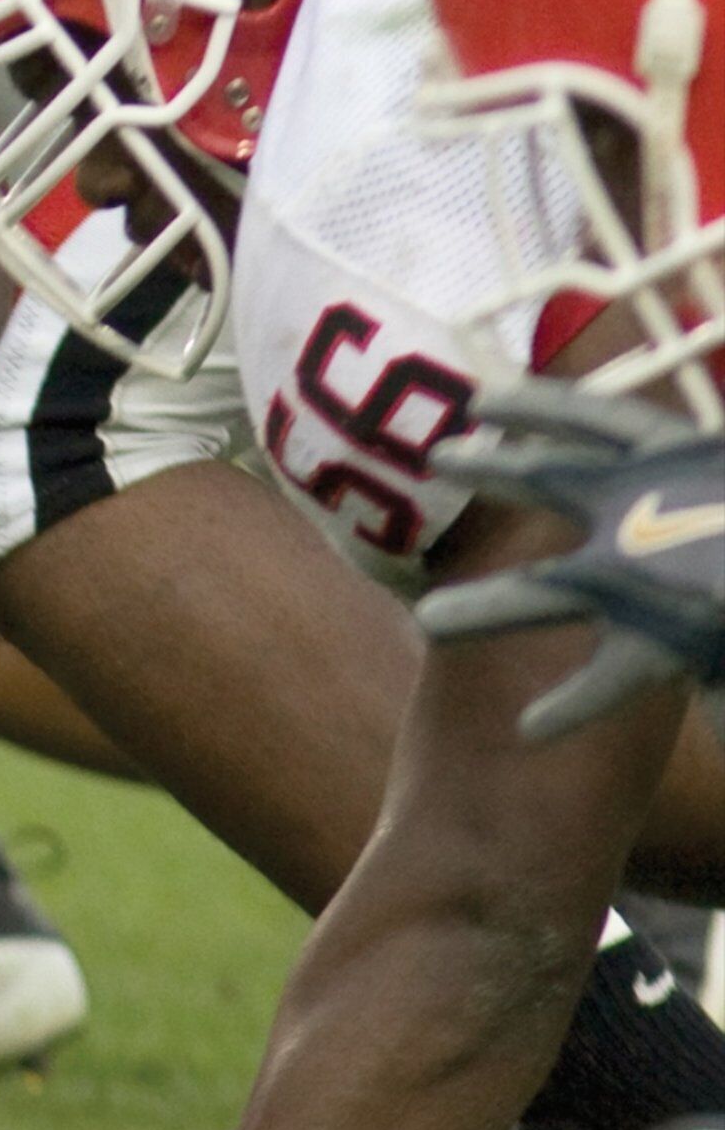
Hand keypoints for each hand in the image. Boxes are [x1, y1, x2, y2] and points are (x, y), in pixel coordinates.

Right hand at [417, 380, 724, 738]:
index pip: (604, 422)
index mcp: (679, 465)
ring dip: (496, 606)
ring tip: (433, 621)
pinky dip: (573, 700)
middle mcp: (654, 519)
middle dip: (497, 473)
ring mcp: (657, 583)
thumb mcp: (723, 473)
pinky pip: (614, 676)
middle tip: (438, 463)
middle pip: (560, 487)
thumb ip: (667, 447)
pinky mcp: (674, 647)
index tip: (478, 399)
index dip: (542, 406)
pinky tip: (532, 730)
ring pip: (561, 591)